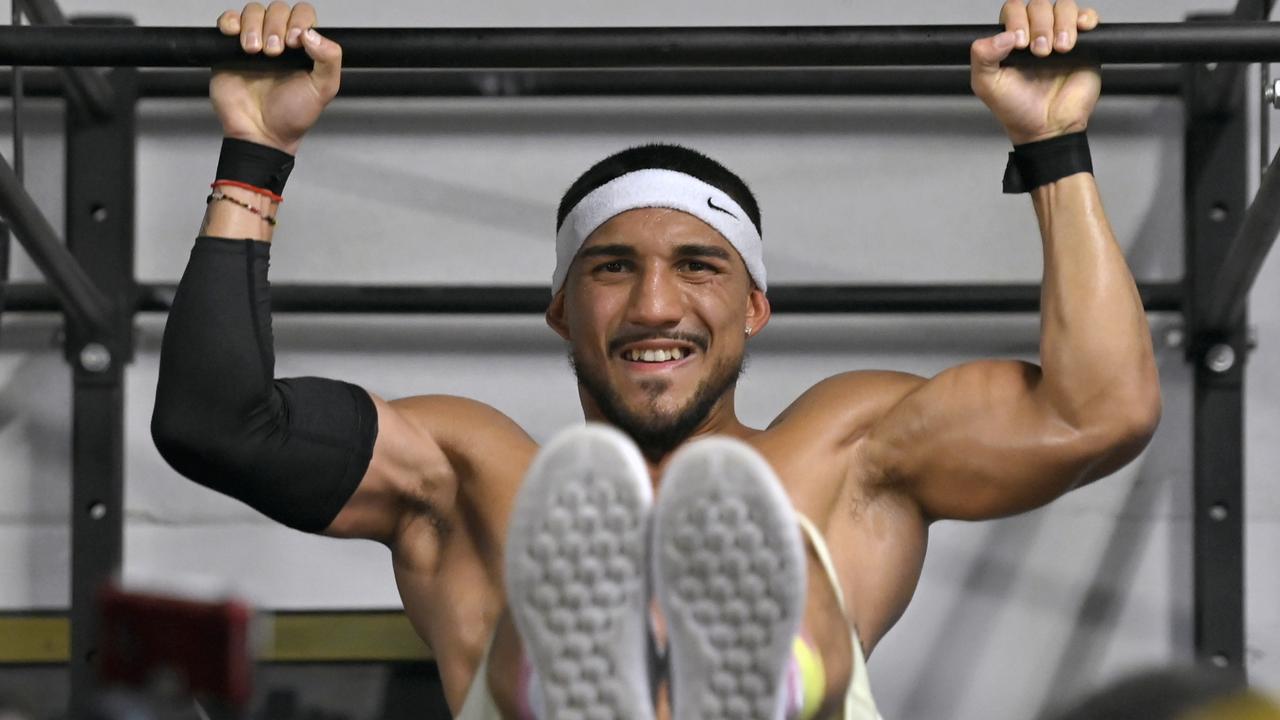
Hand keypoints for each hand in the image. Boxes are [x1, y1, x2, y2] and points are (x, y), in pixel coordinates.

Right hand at [210, 2, 341, 153]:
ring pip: (253, 11)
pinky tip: (236, 37)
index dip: (298, 21)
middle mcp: (279, 41)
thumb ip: (329, 59)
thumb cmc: (292, 115)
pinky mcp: (229, 49)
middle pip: (277, 9)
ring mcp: (254, 42)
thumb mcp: (323, 89)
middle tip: (273, 53)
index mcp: (303, 47)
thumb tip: (312, 34)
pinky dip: (230, 22)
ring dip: (253, 26)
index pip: (303, 14)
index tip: (295, 42)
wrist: (261, 133)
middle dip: (275, 26)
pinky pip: (228, 21)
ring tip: (255, 51)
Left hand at [970, 0, 1101, 144]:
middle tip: (1040, 53)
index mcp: (1011, 39)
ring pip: (1064, 7)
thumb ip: (982, 57)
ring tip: (1059, 50)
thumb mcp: (987, 85)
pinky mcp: (1085, 44)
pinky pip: (1088, 18)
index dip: (1017, 19)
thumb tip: (1002, 36)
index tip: (1019, 43)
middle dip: (1040, 25)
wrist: (1047, 128)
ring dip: (1062, 24)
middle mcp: (1036, 33)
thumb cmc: (1016, 109)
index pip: (1014, 9)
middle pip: (1039, 5)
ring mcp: (1060, 36)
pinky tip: (1080, 33)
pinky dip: (1085, 19)